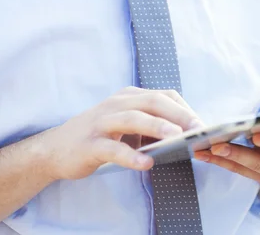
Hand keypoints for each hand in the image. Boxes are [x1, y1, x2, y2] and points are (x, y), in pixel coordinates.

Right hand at [44, 86, 202, 180]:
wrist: (57, 148)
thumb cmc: (99, 134)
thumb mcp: (125, 122)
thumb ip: (149, 123)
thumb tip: (184, 134)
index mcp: (128, 97)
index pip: (162, 95)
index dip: (184, 108)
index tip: (202, 123)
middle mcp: (116, 104)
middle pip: (152, 102)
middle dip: (177, 114)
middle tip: (198, 129)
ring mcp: (102, 122)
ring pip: (133, 119)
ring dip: (157, 126)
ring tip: (177, 137)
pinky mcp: (91, 144)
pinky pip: (113, 149)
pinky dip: (131, 156)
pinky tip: (146, 164)